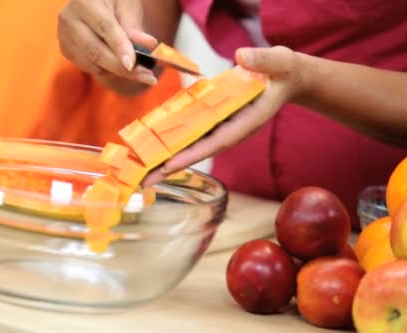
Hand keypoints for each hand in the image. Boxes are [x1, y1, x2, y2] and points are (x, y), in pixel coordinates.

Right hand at [57, 0, 159, 91]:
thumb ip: (134, 27)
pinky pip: (90, 68)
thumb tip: (148, 45)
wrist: (95, 5)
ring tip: (141, 72)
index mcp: (84, 1)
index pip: (104, 27)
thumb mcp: (127, 5)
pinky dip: (108, 71)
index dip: (119, 46)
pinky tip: (121, 64)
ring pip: (93, 65)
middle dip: (122, 68)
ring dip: (118, 72)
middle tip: (147, 77)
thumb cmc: (113, 1)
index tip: (133, 63)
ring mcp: (64, 36)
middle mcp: (69, 18)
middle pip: (95, 51)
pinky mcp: (66, 50)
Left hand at [143, 46, 307, 186]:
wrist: (285, 78)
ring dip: (168, 158)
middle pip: (199, 152)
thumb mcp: (279, 61)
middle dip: (172, 166)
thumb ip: (264, 59)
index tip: (169, 165)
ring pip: (192, 146)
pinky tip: (153, 147)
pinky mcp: (215, 121)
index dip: (192, 154)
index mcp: (247, 121)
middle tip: (143, 182)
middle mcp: (232, 130)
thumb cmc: (283, 70)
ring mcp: (222, 127)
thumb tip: (242, 56)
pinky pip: (192, 133)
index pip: (217, 141)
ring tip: (142, 172)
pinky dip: (174, 142)